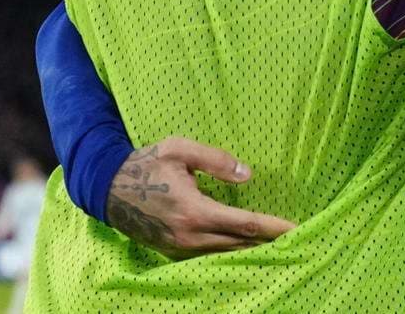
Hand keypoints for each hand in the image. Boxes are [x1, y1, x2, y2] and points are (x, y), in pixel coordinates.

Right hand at [105, 137, 295, 258]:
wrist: (108, 189)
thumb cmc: (147, 164)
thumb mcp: (180, 149)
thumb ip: (216, 160)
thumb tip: (248, 175)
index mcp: (195, 211)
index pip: (244, 224)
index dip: (273, 227)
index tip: (296, 229)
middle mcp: (189, 236)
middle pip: (240, 244)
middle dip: (269, 242)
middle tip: (296, 238)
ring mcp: (180, 248)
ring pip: (225, 253)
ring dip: (251, 249)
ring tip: (277, 243)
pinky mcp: (172, 252)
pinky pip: (209, 255)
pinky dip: (230, 252)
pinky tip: (244, 246)